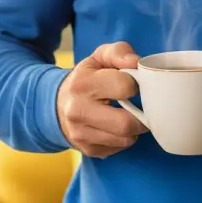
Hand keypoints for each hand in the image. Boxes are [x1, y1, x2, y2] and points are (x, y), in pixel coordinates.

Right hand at [55, 41, 148, 157]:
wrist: (59, 105)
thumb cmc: (87, 78)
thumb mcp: (99, 57)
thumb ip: (119, 52)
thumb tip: (136, 62)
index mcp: (83, 84)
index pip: (125, 87)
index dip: (136, 84)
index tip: (134, 85)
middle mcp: (78, 111)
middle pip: (126, 123)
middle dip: (141, 116)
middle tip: (142, 107)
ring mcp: (81, 134)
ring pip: (126, 139)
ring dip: (134, 129)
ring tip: (128, 115)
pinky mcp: (88, 150)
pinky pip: (119, 148)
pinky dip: (124, 138)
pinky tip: (116, 126)